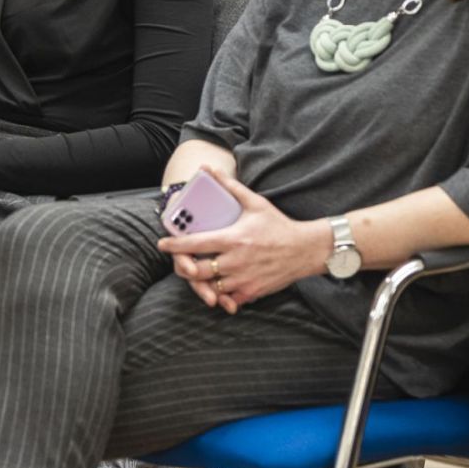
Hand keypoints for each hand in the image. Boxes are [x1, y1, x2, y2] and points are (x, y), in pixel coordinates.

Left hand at [156, 177, 330, 313]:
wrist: (305, 250)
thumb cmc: (278, 225)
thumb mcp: (255, 203)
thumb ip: (230, 187)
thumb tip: (209, 169)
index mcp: (234, 239)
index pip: (196, 244)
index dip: (175, 246)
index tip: (162, 244)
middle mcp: (236, 262)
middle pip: (197, 271)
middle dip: (184, 267)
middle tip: (180, 261)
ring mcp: (244, 280)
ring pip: (210, 287)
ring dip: (201, 281)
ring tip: (196, 272)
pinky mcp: (252, 292)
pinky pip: (228, 298)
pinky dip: (219, 294)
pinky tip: (216, 285)